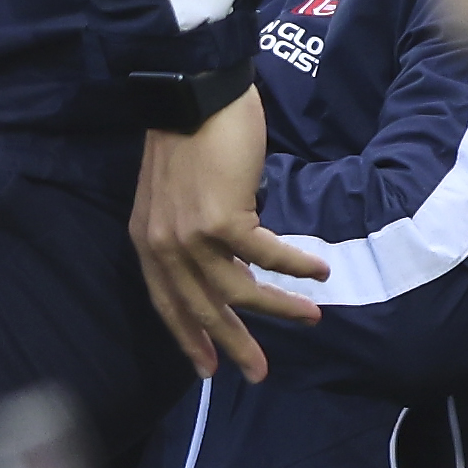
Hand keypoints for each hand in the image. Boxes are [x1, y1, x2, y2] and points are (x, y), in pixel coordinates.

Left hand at [131, 89, 329, 381]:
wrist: (192, 93)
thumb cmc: (190, 138)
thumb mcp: (178, 197)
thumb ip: (192, 234)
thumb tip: (228, 266)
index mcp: (148, 241)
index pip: (167, 303)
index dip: (189, 337)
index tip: (208, 369)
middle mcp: (163, 243)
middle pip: (201, 308)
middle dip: (234, 344)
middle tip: (259, 373)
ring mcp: (189, 233)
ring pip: (239, 290)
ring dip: (279, 307)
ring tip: (312, 317)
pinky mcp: (221, 218)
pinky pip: (266, 256)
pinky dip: (296, 266)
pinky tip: (320, 273)